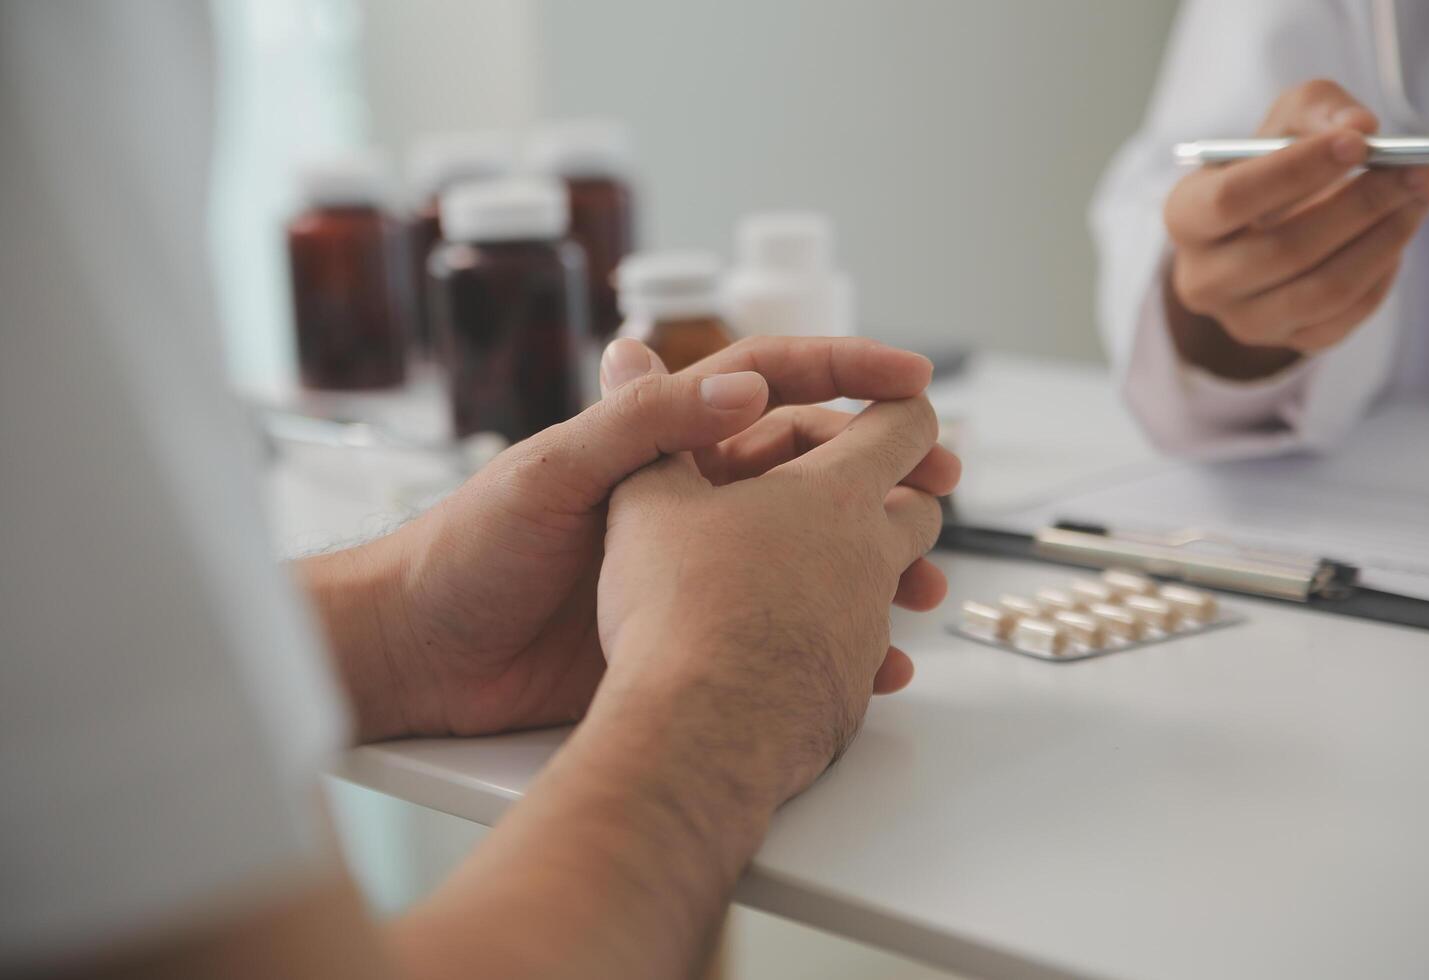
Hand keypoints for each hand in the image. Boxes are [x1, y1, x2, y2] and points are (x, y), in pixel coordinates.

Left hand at [308, 337, 956, 741]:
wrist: (420, 654)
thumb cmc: (467, 548)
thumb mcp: (553, 473)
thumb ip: (644, 429)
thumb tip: (746, 388)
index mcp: (658, 440)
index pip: (769, 383)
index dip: (845, 373)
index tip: (914, 383)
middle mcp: (686, 495)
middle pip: (808, 466)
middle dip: (882, 469)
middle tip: (943, 484)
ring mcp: (691, 565)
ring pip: (807, 549)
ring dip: (871, 558)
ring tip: (926, 583)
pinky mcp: (684, 630)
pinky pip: (778, 625)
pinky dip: (832, 634)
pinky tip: (873, 657)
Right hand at [1164, 79, 1428, 378]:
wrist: (1259, 232)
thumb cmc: (1269, 168)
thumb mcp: (1283, 122)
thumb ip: (1317, 108)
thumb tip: (1359, 126)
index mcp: (1185, 216)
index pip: (1230, 198)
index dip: (1297, 170)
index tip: (1358, 143)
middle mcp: (1201, 277)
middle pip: (1283, 250)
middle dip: (1359, 206)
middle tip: (1412, 170)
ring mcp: (1241, 318)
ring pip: (1322, 290)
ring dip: (1383, 241)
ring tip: (1417, 198)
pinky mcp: (1285, 340)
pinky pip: (1344, 317)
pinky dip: (1381, 276)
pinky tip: (1393, 239)